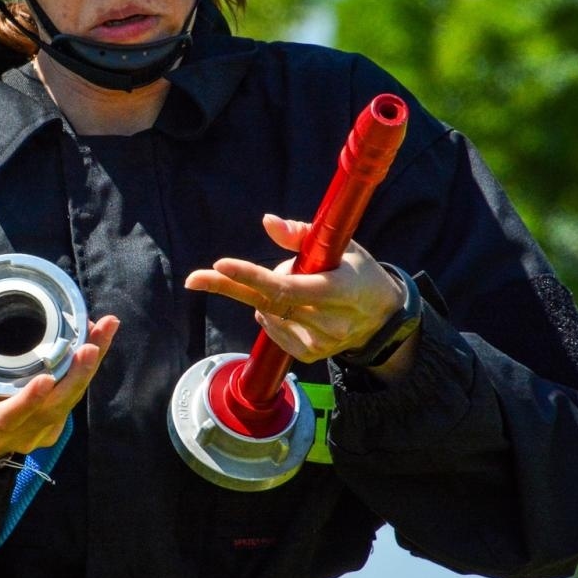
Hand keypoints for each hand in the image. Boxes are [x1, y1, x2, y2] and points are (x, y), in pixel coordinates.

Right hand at [0, 315, 119, 463]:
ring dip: (89, 366)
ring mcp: (39, 433)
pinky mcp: (53, 428)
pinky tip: (99, 340)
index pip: (8, 415)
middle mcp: (18, 432)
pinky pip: (74, 397)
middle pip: (54, 407)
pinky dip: (86, 369)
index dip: (27, 400)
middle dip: (75, 376)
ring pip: (70, 399)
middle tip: (89, 346)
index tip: (45, 380)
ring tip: (104, 330)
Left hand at [184, 214, 403, 366]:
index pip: (286, 286)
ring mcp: (320, 343)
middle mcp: (330, 321)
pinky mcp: (310, 356)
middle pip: (267, 302)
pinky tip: (289, 307)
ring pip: (267, 313)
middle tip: (196, 277)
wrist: (382, 316)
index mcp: (339, 289)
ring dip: (266, 295)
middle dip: (230, 286)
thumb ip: (300, 233)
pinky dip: (271, 313)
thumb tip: (267, 221)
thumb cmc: (357, 271)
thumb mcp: (341, 244)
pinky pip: (271, 329)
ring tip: (296, 285)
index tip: (221, 264)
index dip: (251, 275)